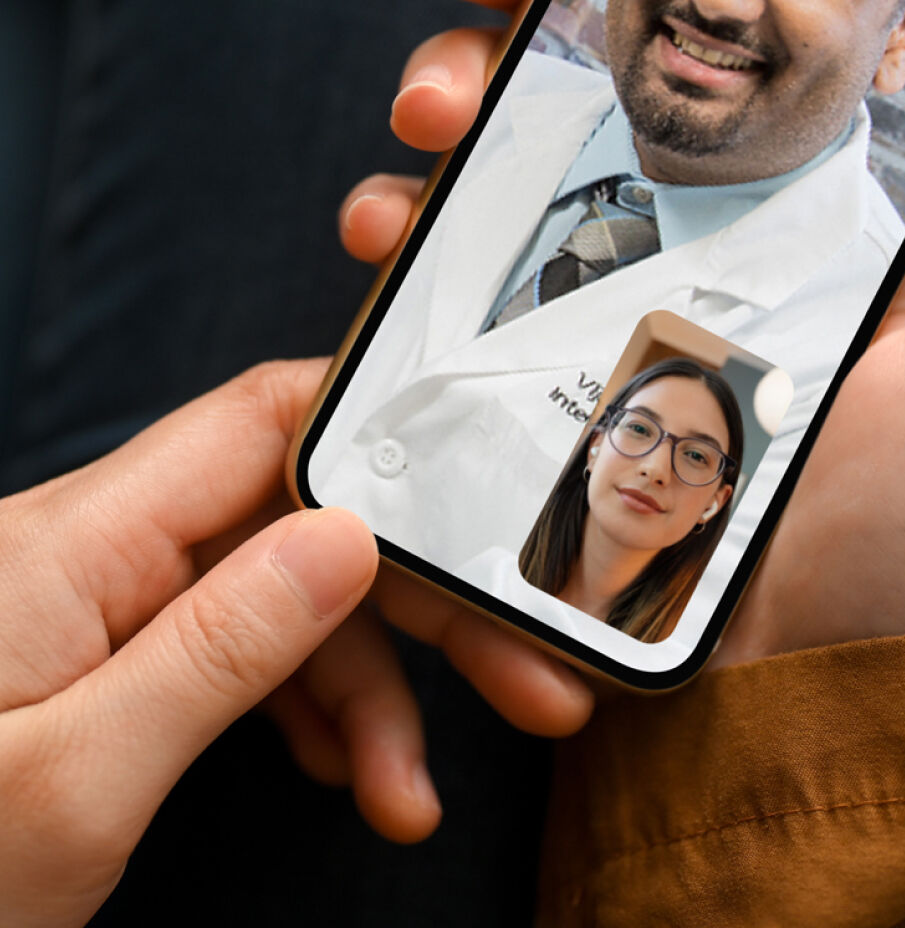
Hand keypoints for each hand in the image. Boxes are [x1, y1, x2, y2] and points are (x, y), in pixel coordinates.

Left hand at [0, 359, 590, 927]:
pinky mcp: (117, 652)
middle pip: (302, 519)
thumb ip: (216, 651)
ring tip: (411, 790)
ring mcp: (109, 602)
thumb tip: (346, 538)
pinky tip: (348, 769)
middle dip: (419, 598)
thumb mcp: (72, 788)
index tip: (486, 483)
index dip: (381, 429)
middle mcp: (99, 550)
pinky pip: (244, 648)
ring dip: (374, 686)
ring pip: (288, 597)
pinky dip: (312, 708)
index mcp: (75, 544)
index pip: (262, 423)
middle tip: (521, 671)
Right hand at [340, 0, 904, 663]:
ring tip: (426, 135)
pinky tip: (385, 238)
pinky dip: (406, 243)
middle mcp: (699, 239)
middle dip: (500, 18)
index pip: (716, 42)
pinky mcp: (536, 383)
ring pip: (498, 169)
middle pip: (581, 83)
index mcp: (803, 206)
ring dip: (439, 114)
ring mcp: (607, 308)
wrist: (800, 698)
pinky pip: (455, 289)